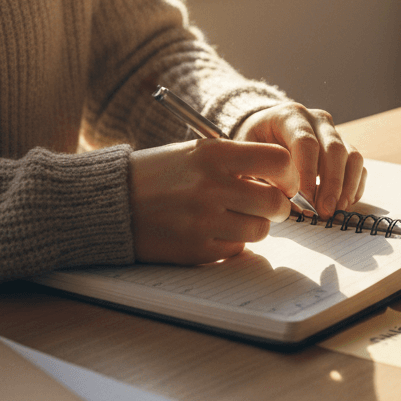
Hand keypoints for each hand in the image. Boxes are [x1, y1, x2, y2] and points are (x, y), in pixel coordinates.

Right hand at [128, 139, 296, 263]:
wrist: (111, 202)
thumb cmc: (159, 173)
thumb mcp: (197, 152)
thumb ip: (238, 161)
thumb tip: (283, 180)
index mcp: (214, 154)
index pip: (279, 160)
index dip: (289, 174)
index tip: (285, 181)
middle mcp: (211, 185)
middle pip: (274, 202)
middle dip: (278, 206)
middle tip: (269, 205)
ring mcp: (202, 220)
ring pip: (259, 229)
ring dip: (255, 225)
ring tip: (235, 215)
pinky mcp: (195, 249)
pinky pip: (236, 248)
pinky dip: (232, 241)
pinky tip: (213, 229)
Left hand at [234, 103, 366, 218]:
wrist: (262, 132)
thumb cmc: (252, 148)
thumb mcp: (248, 157)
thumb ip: (265, 177)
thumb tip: (292, 205)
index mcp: (289, 116)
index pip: (305, 141)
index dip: (308, 172)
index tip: (305, 199)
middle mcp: (316, 120)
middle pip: (334, 148)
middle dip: (331, 184)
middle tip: (324, 212)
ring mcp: (333, 132)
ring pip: (352, 156)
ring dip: (346, 187)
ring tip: (335, 210)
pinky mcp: (344, 147)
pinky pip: (358, 165)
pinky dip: (354, 186)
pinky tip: (343, 205)